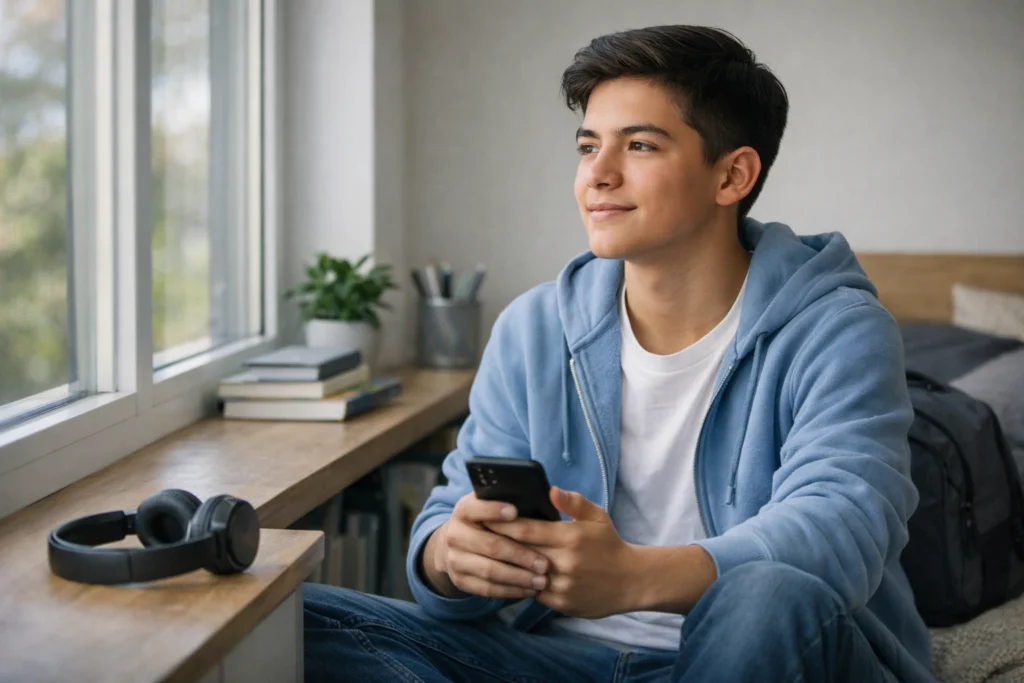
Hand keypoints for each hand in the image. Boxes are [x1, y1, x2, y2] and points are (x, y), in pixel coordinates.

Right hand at [422, 491, 550, 599]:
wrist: (458, 542)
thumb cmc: (488, 520)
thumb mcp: (492, 504)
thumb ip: (510, 499)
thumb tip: (551, 493)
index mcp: (464, 510)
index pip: (475, 508)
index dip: (494, 510)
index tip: (515, 512)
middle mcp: (455, 534)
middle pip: (490, 545)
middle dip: (520, 555)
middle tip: (545, 564)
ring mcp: (455, 559)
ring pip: (489, 571)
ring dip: (518, 577)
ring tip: (542, 581)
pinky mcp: (460, 580)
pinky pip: (487, 588)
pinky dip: (510, 591)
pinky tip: (529, 590)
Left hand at [486, 486, 637, 617]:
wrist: (631, 581)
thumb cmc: (609, 544)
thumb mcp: (597, 517)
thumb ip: (573, 502)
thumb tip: (550, 490)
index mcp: (570, 537)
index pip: (526, 530)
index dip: (502, 524)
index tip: (484, 518)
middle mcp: (564, 562)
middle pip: (520, 551)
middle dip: (498, 543)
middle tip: (478, 536)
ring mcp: (563, 584)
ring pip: (524, 575)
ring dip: (507, 567)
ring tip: (488, 557)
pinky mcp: (562, 603)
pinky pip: (534, 593)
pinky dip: (523, 584)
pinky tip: (511, 576)